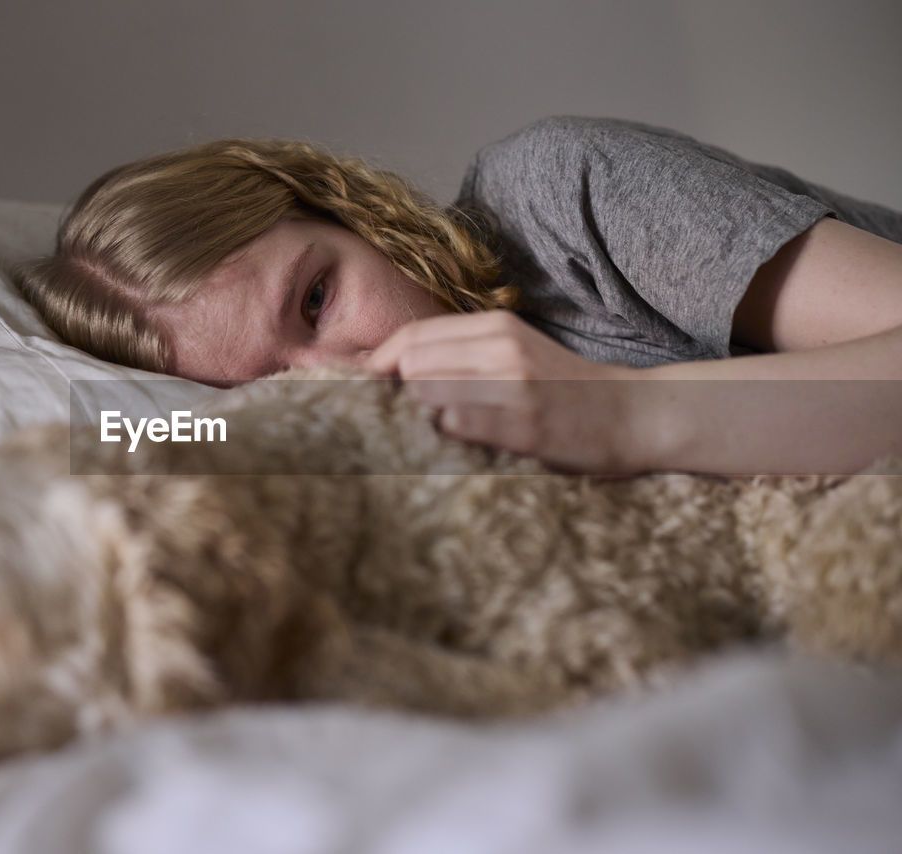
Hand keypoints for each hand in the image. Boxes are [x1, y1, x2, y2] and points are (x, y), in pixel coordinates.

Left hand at [367, 310, 646, 473]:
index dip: (374, 363)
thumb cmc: (565, 391)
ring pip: (426, 393)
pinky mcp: (524, 425)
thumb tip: (392, 372)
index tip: (349, 388)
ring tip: (405, 438)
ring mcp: (514, 386)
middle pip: (410, 363)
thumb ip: (462, 356)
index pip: (412, 337)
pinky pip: (455, 426)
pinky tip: (439, 452)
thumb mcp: (515, 355)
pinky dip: (438, 439)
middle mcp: (503, 348)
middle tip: (372, 419)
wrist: (635, 415)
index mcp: (497, 326)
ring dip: (408, 418)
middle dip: (383, 392)